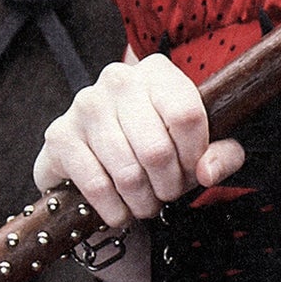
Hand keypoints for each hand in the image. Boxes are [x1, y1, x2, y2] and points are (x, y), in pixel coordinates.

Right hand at [32, 53, 246, 228]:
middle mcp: (118, 80)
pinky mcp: (60, 136)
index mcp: (157, 72)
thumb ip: (221, 154)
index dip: (195, 155)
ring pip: (127, 172)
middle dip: (169, 185)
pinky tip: (121, 209)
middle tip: (168, 193)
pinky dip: (115, 209)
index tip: (193, 169)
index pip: (186, 115)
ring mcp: (85, 106)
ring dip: (143, 201)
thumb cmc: (159, 143)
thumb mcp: (201, 145)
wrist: (101, 152)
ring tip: (147, 202)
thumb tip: (207, 170)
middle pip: (156, 150)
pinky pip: (96, 185)